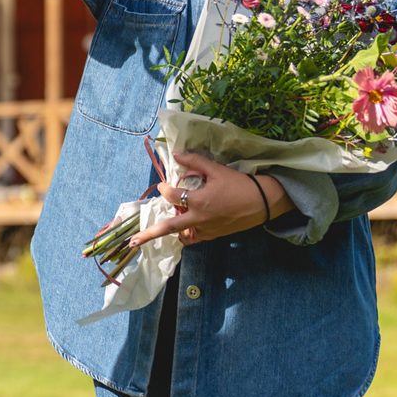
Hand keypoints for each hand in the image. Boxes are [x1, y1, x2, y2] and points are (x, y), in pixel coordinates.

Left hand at [129, 152, 288, 248]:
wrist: (263, 202)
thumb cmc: (239, 184)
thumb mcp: (217, 169)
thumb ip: (195, 161)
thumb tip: (177, 155)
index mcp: (199, 202)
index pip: (173, 196)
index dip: (165, 189)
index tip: (163, 186)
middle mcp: (199, 219)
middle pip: (169, 228)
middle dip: (150, 234)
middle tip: (133, 242)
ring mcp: (207, 230)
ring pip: (183, 235)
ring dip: (173, 230)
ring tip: (164, 226)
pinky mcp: (215, 235)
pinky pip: (195, 237)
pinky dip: (188, 233)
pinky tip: (187, 226)